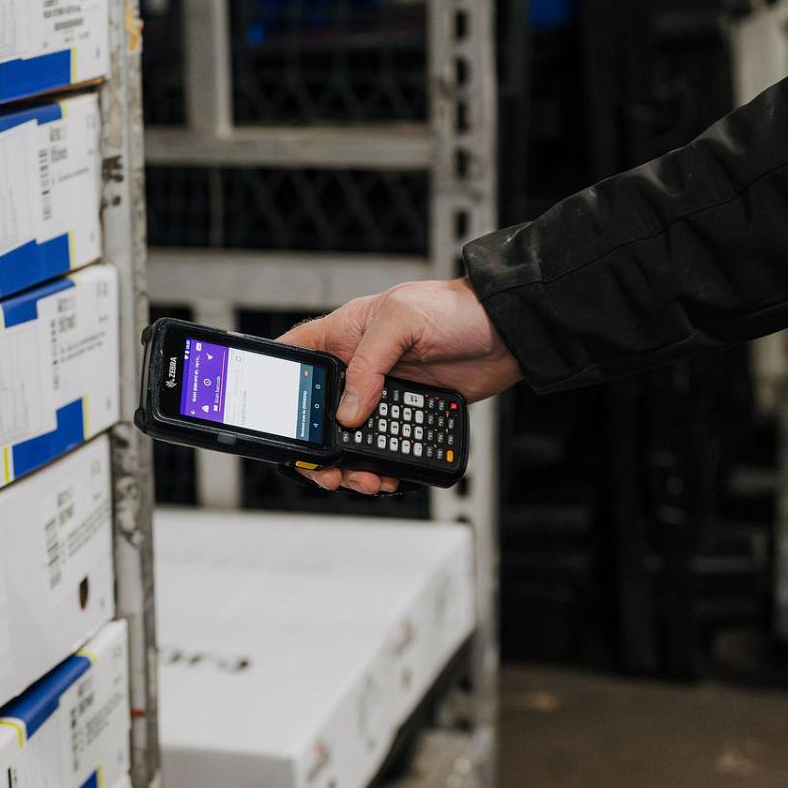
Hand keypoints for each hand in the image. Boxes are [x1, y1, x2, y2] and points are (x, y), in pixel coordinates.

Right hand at [278, 277, 520, 494]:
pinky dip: (381, 467)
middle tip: (327, 469)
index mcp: (345, 334)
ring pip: (349, 438)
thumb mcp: (402, 321)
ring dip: (349, 464)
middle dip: (318, 446)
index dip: (281, 385)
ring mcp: (382, 394)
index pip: (298, 357)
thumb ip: (368, 364)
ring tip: (363, 478)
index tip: (278, 419)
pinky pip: (384, 448)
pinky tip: (387, 475)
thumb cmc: (456, 309)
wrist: (508, 334)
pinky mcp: (408, 414)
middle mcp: (359, 367)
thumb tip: (347, 413)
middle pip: (318, 412)